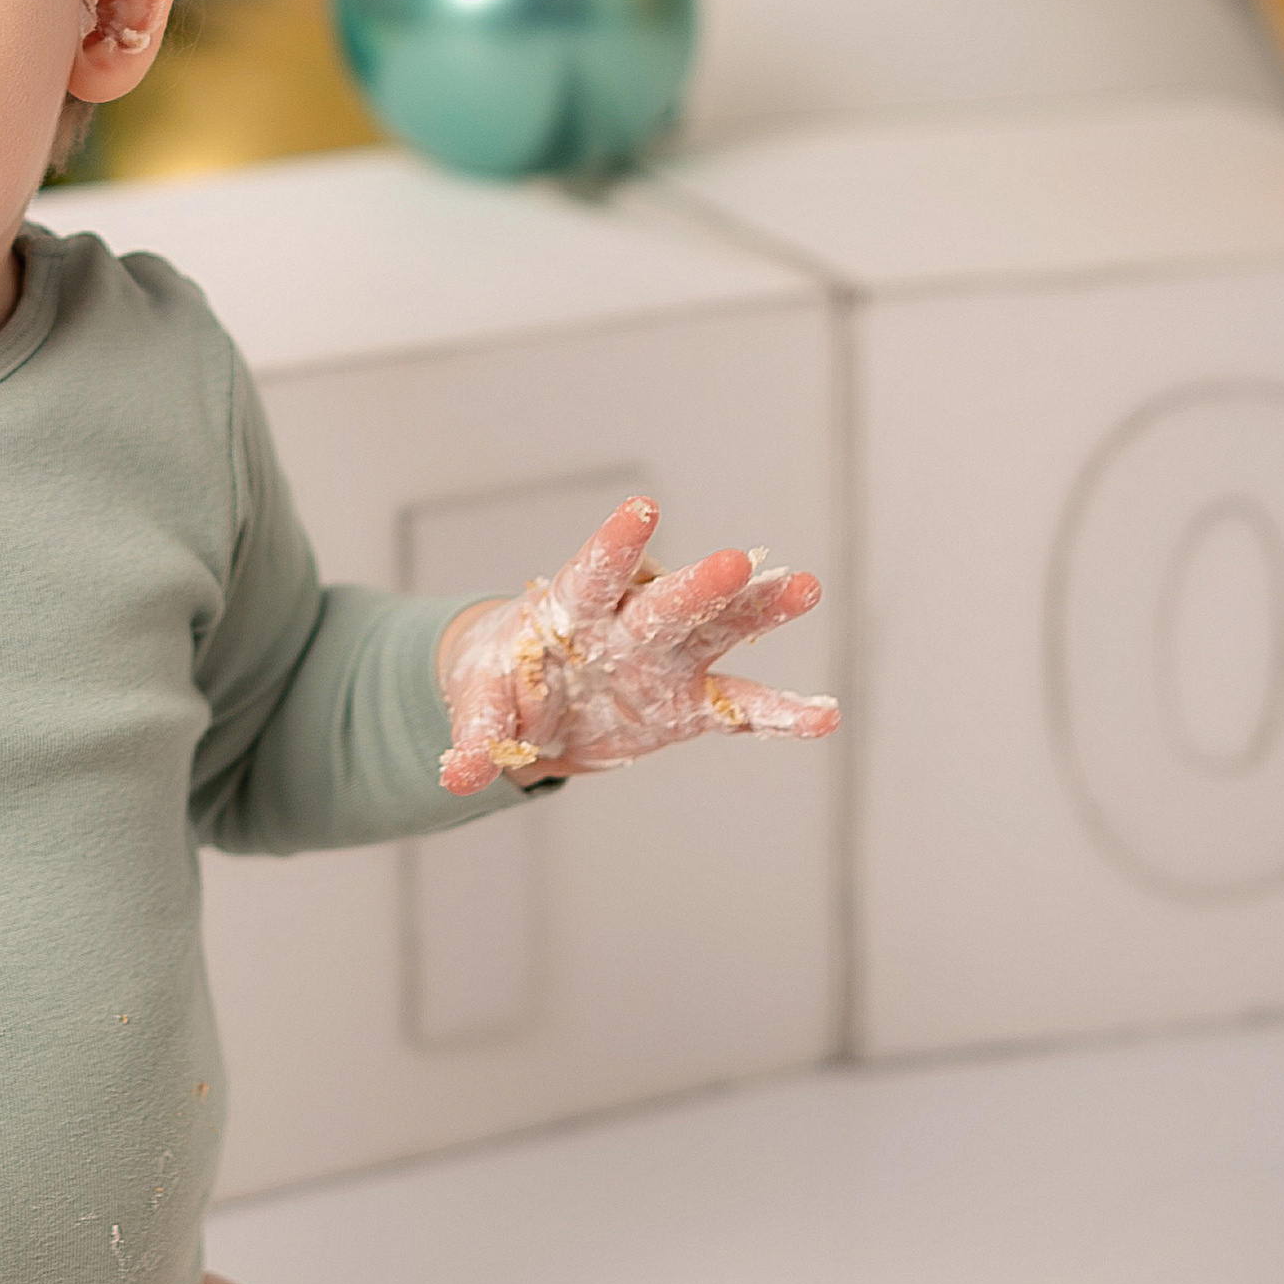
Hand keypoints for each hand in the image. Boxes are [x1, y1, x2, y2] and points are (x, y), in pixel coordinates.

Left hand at [436, 493, 837, 794]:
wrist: (532, 700)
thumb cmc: (504, 679)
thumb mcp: (480, 705)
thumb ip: (476, 737)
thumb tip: (458, 774)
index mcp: (573, 610)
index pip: (595, 571)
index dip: (617, 544)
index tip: (643, 509)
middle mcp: (629, 625)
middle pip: (667, 601)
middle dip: (699, 584)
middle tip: (737, 561)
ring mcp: (667, 662)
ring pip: (719, 631)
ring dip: (760, 611)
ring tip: (808, 587)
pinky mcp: (691, 705)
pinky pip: (742, 710)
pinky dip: (782, 715)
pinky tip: (825, 717)